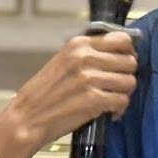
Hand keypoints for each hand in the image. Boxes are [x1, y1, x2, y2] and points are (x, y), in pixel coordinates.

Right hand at [6, 29, 137, 147]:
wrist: (27, 117)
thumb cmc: (45, 92)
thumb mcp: (64, 61)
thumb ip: (89, 54)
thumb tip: (122, 54)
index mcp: (79, 44)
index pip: (122, 39)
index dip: (128, 53)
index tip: (122, 65)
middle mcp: (85, 57)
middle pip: (130, 62)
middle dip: (126, 76)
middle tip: (116, 87)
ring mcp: (90, 78)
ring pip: (130, 82)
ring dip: (124, 94)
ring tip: (111, 100)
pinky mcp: (93, 99)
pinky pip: (123, 101)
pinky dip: (119, 110)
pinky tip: (109, 113)